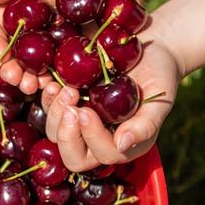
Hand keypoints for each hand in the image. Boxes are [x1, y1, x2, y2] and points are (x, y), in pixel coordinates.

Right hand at [0, 0, 132, 93]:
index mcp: (13, 14)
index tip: (0, 54)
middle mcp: (25, 36)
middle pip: (8, 58)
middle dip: (9, 71)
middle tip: (16, 79)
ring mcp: (46, 52)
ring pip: (30, 72)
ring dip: (28, 82)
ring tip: (34, 87)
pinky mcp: (68, 62)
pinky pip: (58, 77)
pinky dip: (56, 86)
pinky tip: (58, 89)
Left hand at [38, 20, 182, 171]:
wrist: (148, 50)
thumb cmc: (159, 77)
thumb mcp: (159, 100)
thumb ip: (145, 125)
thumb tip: (123, 145)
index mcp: (121, 145)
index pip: (102, 154)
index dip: (91, 137)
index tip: (87, 111)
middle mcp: (96, 139)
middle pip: (71, 153)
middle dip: (66, 131)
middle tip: (70, 102)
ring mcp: (78, 123)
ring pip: (54, 132)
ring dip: (53, 112)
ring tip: (62, 88)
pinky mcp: (66, 104)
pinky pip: (47, 108)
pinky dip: (45, 97)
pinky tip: (49, 82)